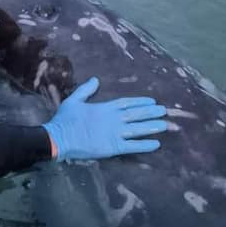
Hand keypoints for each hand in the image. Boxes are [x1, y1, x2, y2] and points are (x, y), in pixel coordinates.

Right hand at [43, 77, 167, 160]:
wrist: (60, 138)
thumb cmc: (65, 119)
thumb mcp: (74, 100)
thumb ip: (86, 90)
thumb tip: (96, 79)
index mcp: (105, 107)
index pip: (127, 103)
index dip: (140, 102)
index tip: (152, 101)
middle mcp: (113, 119)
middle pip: (136, 114)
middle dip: (151, 112)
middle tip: (164, 111)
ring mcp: (115, 133)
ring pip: (138, 129)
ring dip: (152, 126)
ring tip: (165, 125)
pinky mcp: (113, 147)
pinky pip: (133, 146)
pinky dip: (145, 145)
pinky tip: (156, 144)